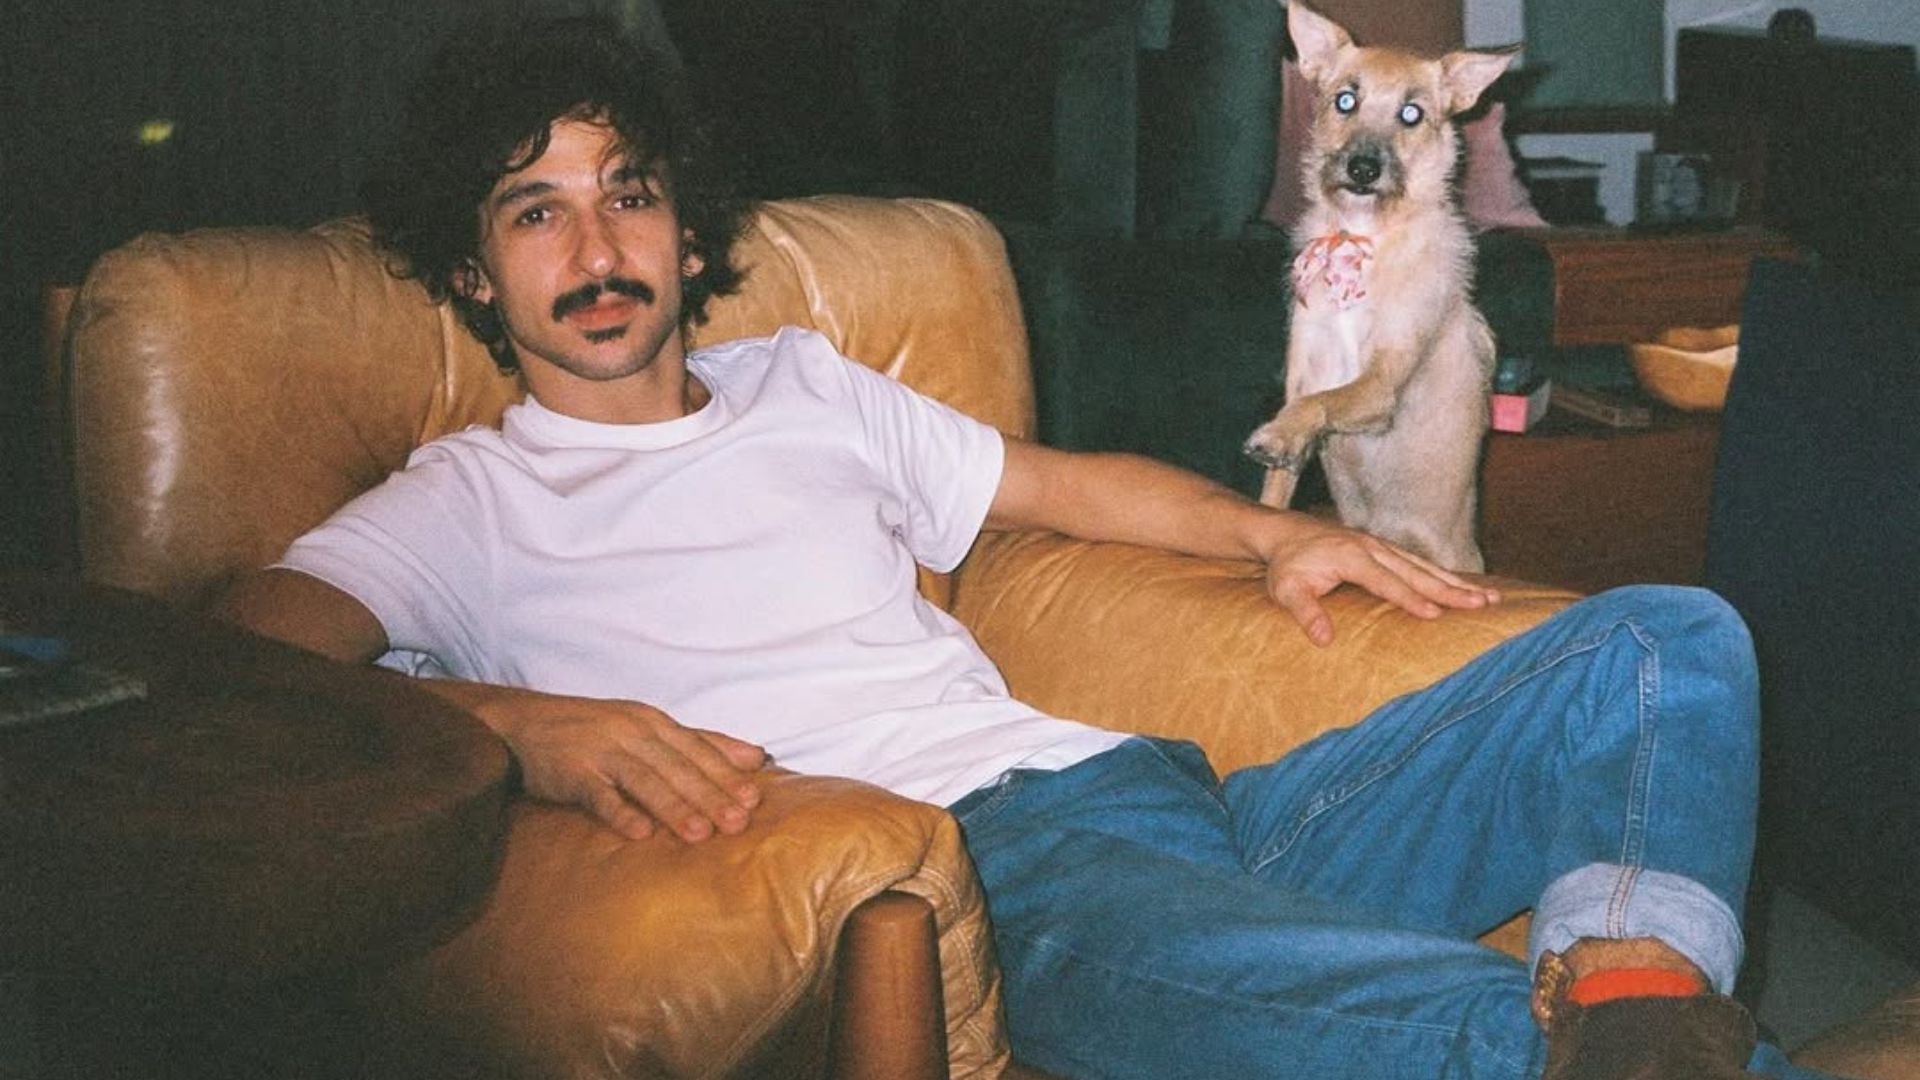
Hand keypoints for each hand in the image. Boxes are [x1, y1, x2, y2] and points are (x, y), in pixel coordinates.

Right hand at [446, 684, 767, 841]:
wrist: (520, 722)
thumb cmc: (592, 730)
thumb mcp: (646, 727)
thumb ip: (700, 741)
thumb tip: (756, 757)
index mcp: (653, 722)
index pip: (697, 749)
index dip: (725, 775)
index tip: (753, 800)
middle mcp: (631, 732)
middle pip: (677, 766)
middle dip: (710, 795)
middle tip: (737, 823)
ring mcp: (600, 749)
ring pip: (645, 780)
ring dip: (674, 807)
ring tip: (699, 834)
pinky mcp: (570, 771)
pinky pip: (598, 794)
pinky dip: (619, 812)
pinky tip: (639, 833)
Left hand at [1262, 522, 1500, 645]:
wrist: (1285, 533)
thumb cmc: (1286, 565)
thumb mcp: (1286, 589)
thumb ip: (1304, 611)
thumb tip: (1323, 639)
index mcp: (1352, 557)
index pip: (1387, 582)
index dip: (1411, 598)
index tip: (1435, 615)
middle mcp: (1373, 548)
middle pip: (1418, 571)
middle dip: (1451, 589)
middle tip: (1483, 604)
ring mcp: (1382, 546)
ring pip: (1425, 566)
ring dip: (1458, 582)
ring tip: (1491, 598)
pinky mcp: (1385, 549)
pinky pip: (1420, 563)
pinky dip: (1445, 575)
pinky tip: (1467, 589)